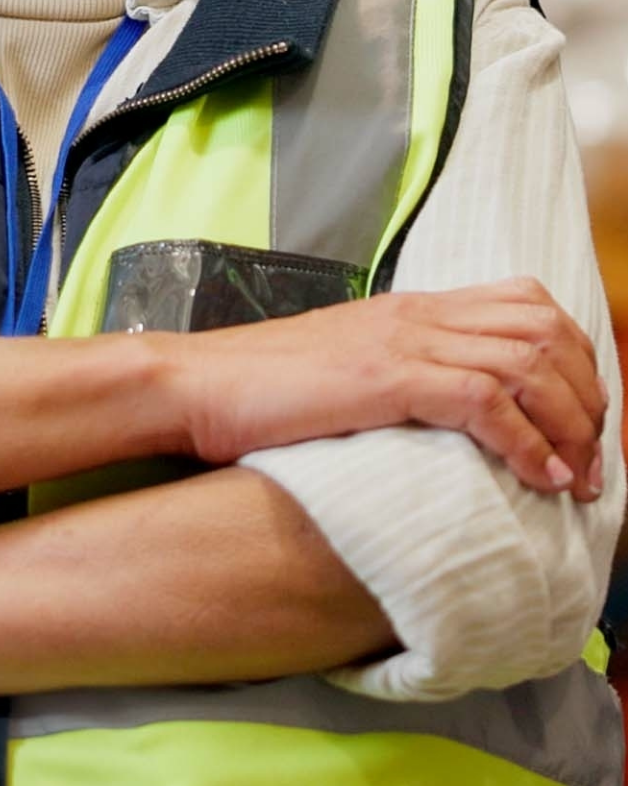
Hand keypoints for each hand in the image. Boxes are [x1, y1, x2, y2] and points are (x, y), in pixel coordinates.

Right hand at [183, 277, 607, 500]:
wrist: (196, 384)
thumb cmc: (257, 391)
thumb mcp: (346, 372)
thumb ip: (400, 378)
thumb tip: (449, 420)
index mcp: (412, 308)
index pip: (529, 305)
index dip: (576, 361)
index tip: (582, 422)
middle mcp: (419, 314)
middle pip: (547, 331)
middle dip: (588, 398)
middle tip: (593, 460)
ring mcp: (403, 341)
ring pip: (530, 363)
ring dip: (570, 427)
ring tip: (577, 480)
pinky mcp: (387, 377)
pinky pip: (487, 401)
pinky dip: (528, 444)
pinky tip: (539, 478)